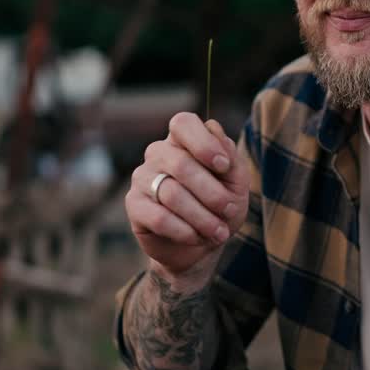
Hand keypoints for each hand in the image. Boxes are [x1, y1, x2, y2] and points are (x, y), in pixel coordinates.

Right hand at [125, 113, 248, 277]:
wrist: (201, 245)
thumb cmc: (219, 206)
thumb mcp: (235, 182)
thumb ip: (230, 155)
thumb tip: (213, 128)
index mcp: (183, 141)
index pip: (183, 123)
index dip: (204, 142)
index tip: (224, 166)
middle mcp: (158, 154)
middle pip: (181, 164)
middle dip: (212, 192)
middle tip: (230, 210)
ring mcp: (142, 178)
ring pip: (171, 194)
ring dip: (202, 217)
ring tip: (219, 232)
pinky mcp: (134, 205)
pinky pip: (159, 217)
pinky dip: (184, 230)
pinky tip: (196, 237)